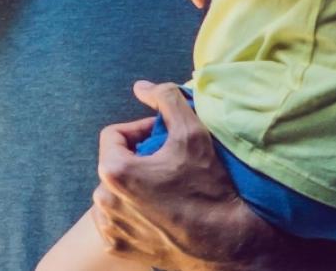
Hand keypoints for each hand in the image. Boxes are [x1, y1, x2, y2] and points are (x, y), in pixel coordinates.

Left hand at [91, 82, 270, 270]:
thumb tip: (141, 87)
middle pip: (115, 165)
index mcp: (114, 170)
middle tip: (168, 164)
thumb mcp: (193, 134)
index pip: (114, 135)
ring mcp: (110, 227)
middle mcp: (103, 201)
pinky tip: (158, 213)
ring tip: (164, 189)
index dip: (140, 131)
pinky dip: (133, 215)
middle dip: (138, 160)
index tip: (162, 138)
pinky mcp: (118, 248)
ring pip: (115, 193)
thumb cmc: (211, 188)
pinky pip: (117, 222)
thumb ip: (166, 99)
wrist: (231, 245)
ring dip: (134, 188)